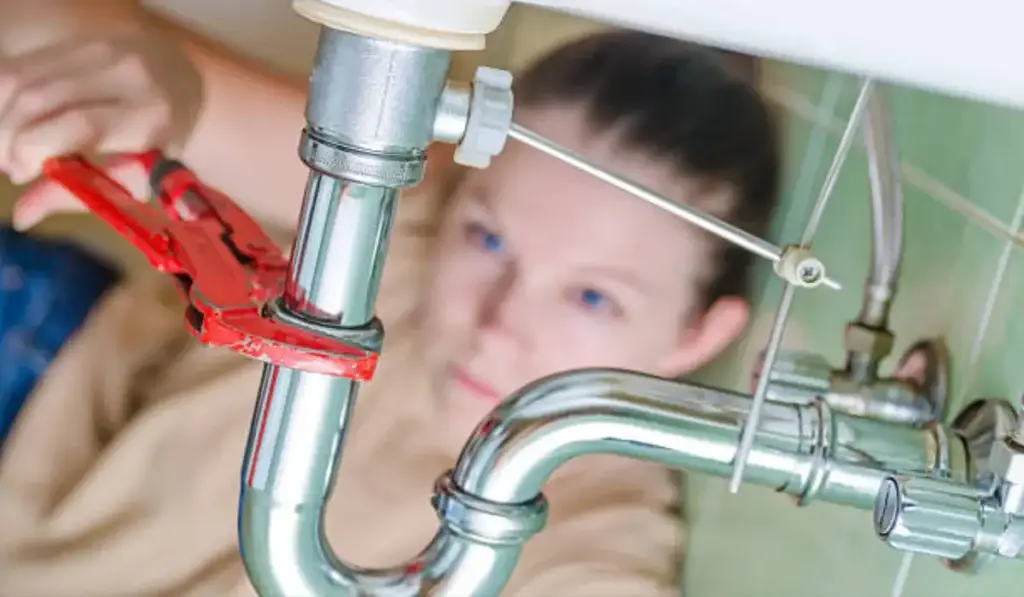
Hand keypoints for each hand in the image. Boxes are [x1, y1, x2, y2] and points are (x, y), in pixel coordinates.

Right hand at [0, 18, 201, 227]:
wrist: (194, 93)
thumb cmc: (167, 148)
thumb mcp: (137, 178)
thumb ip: (81, 193)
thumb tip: (22, 216)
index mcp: (152, 115)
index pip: (78, 126)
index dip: (34, 149)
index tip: (22, 173)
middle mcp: (127, 73)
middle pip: (38, 98)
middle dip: (7, 137)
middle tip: (9, 166)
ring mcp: (102, 48)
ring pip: (21, 76)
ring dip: (0, 116)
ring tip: (7, 148)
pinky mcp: (81, 39)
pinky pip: (23, 63)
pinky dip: (5, 97)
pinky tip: (11, 122)